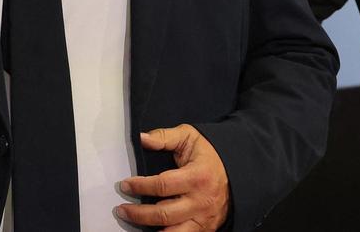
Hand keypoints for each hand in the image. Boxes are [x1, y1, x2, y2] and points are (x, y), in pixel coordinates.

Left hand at [115, 124, 229, 230]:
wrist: (238, 170)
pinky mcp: (205, 228)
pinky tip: (152, 231)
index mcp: (197, 176)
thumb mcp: (189, 138)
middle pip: (163, 214)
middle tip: (122, 209)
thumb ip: (164, 137)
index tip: (125, 185)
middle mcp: (201, 201)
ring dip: (148, 230)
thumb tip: (142, 138)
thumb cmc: (210, 154)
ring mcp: (204, 218)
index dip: (140, 186)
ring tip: (132, 222)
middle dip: (138, 214)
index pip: (163, 185)